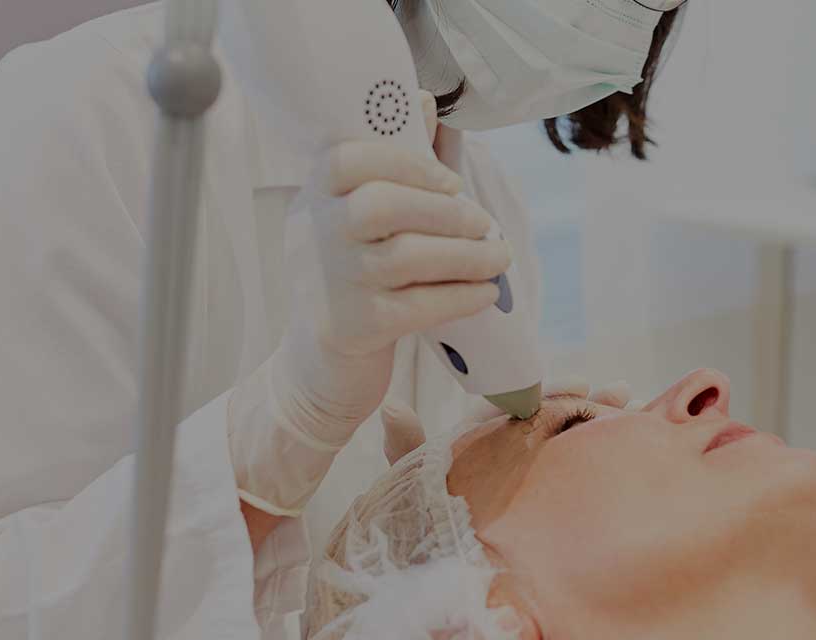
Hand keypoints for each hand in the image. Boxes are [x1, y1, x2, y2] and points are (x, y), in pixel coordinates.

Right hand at [231, 95, 508, 515]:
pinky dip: (461, 296)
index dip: (406, 162)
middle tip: (483, 224)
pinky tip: (486, 293)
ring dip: (468, 255)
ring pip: (407, 256)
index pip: (348, 159)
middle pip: (381, 205)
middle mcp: (315, 235)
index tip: (449, 182)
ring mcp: (333, 282)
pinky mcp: (355, 327)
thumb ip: (393, 165)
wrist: (320, 361)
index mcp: (315, 196)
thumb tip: (422, 102)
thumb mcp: (359, 217)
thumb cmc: (353, 275)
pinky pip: (419, 305)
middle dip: (446, 212)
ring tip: (500, 258)